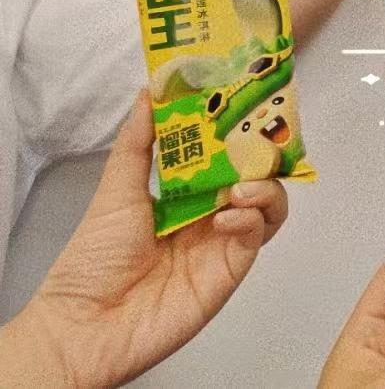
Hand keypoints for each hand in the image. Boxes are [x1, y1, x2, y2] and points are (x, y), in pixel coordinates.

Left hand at [4, 91, 287, 388]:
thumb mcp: (116, 189)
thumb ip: (138, 142)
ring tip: (241, 184)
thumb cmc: (93, 260)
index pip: (225, 154)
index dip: (238, 131)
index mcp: (186, 193)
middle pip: (255, 174)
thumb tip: (150, 90)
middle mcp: (210, 214)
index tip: (243, 101)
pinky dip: (251, 217)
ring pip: (269, 203)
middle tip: (258, 134)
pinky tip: (227, 214)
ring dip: (264, 185)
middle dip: (262, 153)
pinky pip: (256, 235)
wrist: (84, 325)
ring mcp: (223, 241)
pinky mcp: (230, 269)